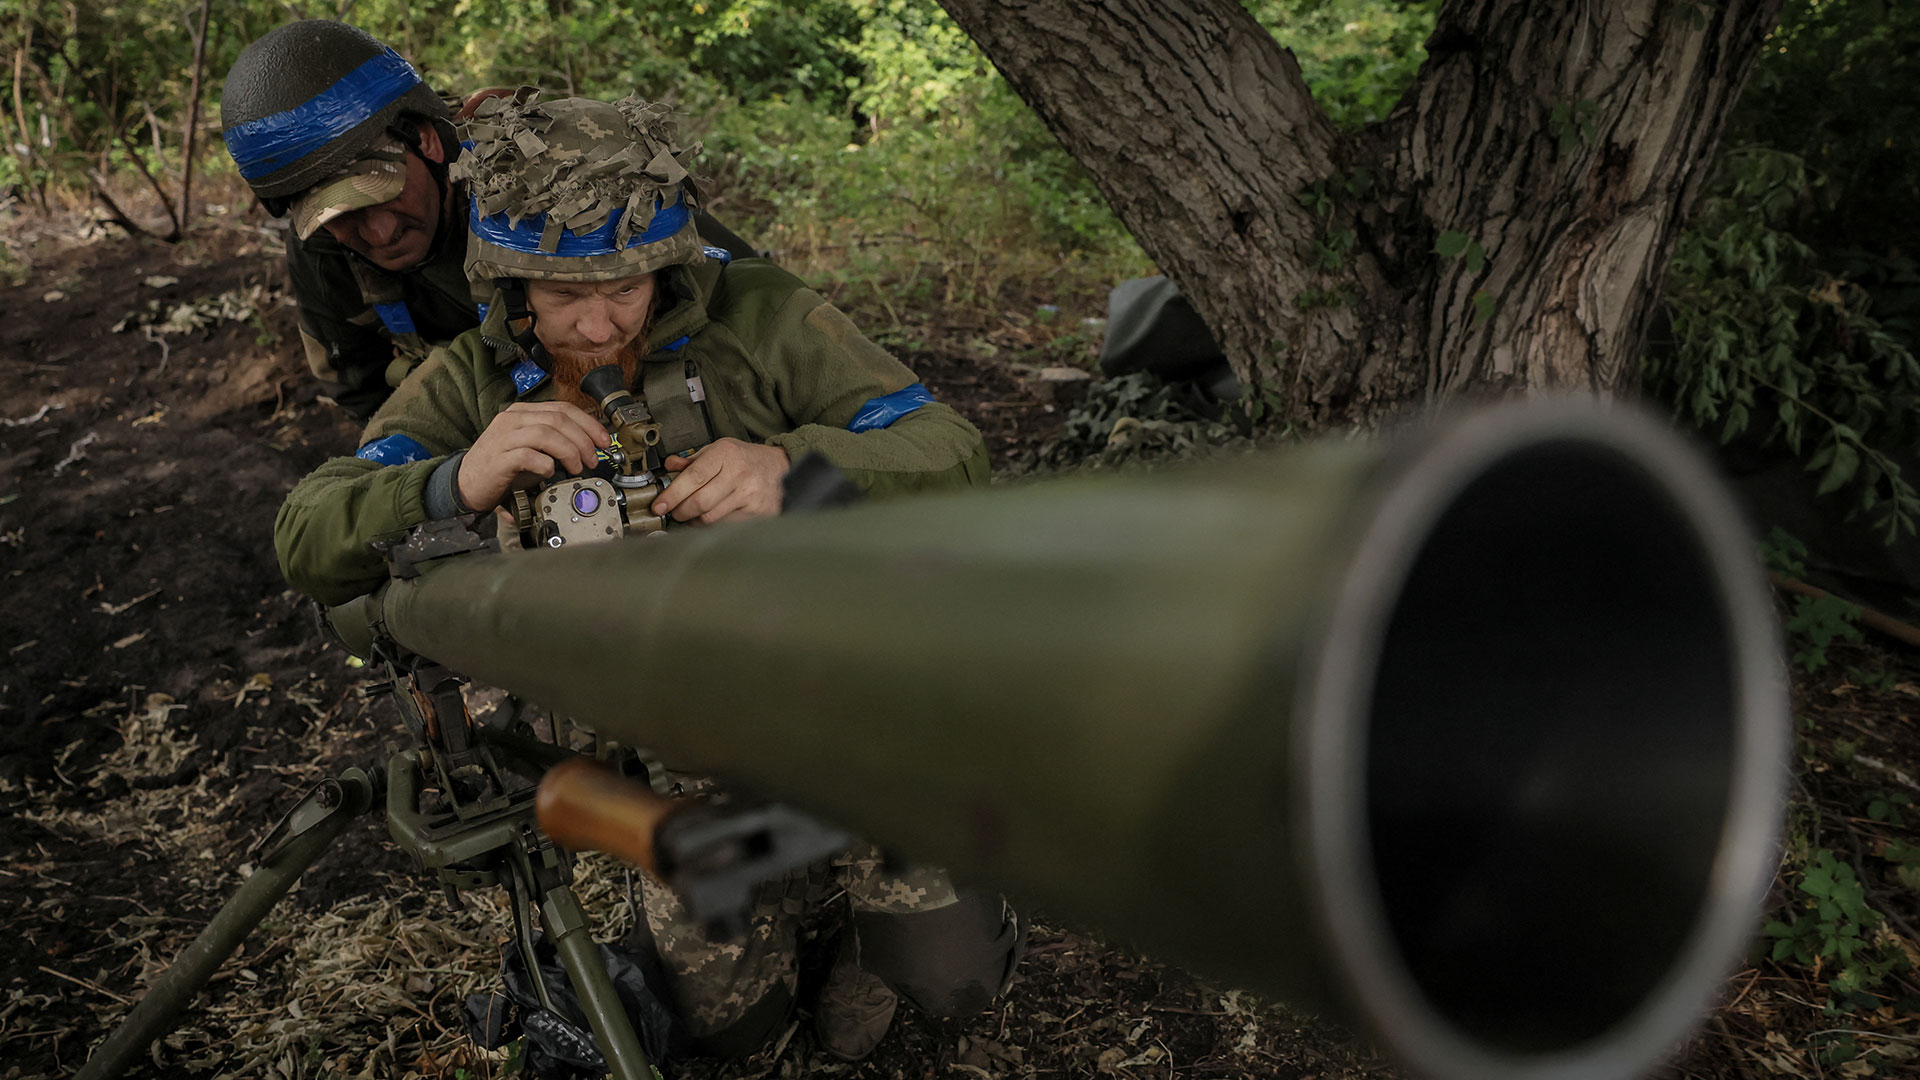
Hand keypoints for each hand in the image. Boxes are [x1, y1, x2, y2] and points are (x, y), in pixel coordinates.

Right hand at [457, 402, 609, 511]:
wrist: (466, 483)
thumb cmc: (501, 467)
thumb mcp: (531, 448)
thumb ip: (554, 442)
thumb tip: (588, 449)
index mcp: (522, 413)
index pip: (562, 408)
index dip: (588, 424)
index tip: (604, 441)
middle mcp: (512, 420)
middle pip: (558, 419)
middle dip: (583, 440)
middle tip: (592, 459)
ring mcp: (504, 438)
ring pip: (546, 433)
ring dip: (569, 451)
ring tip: (577, 468)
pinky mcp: (498, 458)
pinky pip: (528, 456)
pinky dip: (545, 464)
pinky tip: (549, 472)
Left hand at [650, 438, 789, 523]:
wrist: (780, 468)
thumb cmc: (746, 459)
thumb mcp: (720, 450)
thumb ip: (693, 460)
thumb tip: (670, 467)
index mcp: (726, 453)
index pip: (693, 476)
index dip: (673, 494)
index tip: (660, 505)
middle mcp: (738, 473)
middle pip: (700, 501)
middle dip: (680, 511)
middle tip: (673, 512)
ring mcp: (749, 494)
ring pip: (710, 517)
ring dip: (694, 520)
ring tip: (690, 515)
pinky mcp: (756, 511)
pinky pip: (725, 524)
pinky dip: (711, 524)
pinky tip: (710, 518)